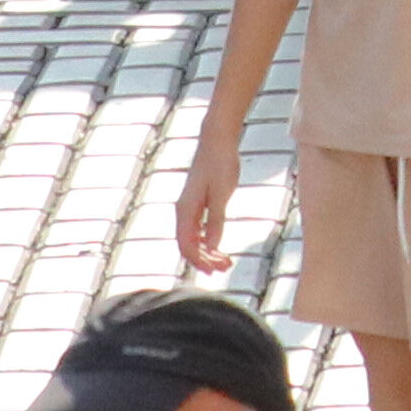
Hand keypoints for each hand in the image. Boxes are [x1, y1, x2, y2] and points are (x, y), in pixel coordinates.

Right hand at [178, 120, 246, 272]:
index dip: (199, 261)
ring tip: (226, 261)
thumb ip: (216, 221)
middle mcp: (183, 212)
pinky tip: (218, 247)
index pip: (186, 246)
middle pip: (188, 246)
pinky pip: (197, 230)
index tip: (216, 270)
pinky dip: (207, 241)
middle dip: (205, 260)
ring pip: (193, 239)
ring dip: (207, 252)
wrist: (217, 140)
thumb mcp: (221, 194)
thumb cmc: (220, 163)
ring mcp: (189, 208)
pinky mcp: (198, 204)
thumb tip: (212, 246)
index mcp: (185, 210)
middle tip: (226, 267)